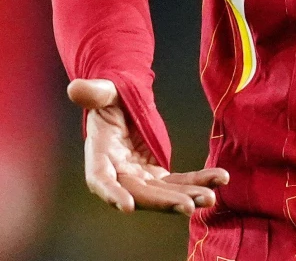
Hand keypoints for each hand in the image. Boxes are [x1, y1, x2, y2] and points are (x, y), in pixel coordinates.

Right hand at [67, 78, 229, 214]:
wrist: (124, 103)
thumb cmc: (110, 97)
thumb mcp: (104, 91)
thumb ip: (94, 92)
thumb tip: (76, 88)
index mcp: (100, 155)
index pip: (101, 179)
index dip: (112, 193)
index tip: (127, 206)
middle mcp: (118, 173)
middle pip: (140, 193)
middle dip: (164, 202)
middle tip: (188, 205)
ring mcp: (139, 177)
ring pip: (163, 193)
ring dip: (187, 196)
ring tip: (210, 197)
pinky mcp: (156, 174)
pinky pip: (179, 182)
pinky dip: (198, 181)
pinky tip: (220, 179)